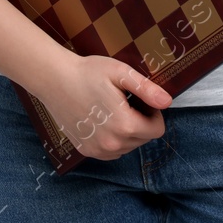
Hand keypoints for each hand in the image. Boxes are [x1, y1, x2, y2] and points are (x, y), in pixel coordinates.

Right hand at [33, 54, 170, 160]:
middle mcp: (112, 144)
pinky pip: (112, 151)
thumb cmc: (88, 72)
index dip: (154, 113)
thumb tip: (168, 101)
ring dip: (127, 131)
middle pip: (143, 139)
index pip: (157, 130)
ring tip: (112, 108)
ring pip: (128, 146)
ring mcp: (98, 150)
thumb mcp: (120, 73)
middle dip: (141, 121)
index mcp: (124, 125)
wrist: (54, 79)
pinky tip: (102, 119)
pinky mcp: (87, 151)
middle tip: (125, 101)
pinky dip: (114, 138)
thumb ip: (146, 89)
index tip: (140, 99)